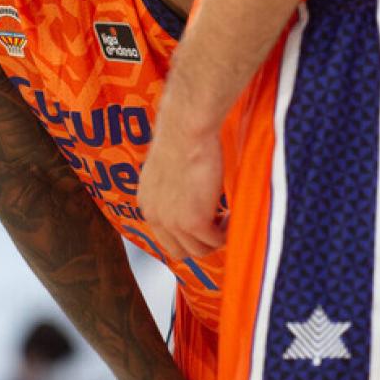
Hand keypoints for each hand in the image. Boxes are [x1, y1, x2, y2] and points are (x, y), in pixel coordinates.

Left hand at [137, 92, 225, 261]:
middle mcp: (155, 216)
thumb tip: (188, 194)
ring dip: (216, 238)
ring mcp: (174, 222)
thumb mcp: (168, 168)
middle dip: (201, 243)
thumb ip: (172, 188)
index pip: (164, 237)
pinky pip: (216, 240)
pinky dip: (227, 232)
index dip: (187, 236)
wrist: (187, 128)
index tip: (205, 224)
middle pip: (180, 251)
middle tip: (219, 225)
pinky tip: (232, 213)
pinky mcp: (194, 221)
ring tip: (227, 217)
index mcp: (147, 203)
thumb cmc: (182, 136)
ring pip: (200, 250)